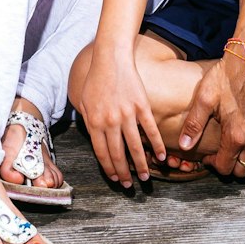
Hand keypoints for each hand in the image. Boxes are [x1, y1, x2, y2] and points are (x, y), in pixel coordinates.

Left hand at [75, 41, 166, 188]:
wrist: (111, 58)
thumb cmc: (95, 79)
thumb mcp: (83, 102)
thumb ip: (87, 122)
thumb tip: (94, 140)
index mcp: (94, 122)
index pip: (102, 153)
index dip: (109, 168)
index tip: (115, 178)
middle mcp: (110, 121)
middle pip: (118, 154)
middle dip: (124, 172)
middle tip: (130, 185)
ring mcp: (127, 114)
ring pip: (135, 146)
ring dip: (141, 165)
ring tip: (145, 177)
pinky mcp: (142, 106)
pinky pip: (150, 130)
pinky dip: (157, 145)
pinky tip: (161, 156)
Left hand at [178, 56, 244, 177]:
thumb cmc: (224, 78)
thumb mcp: (204, 99)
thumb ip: (194, 125)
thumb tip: (184, 146)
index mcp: (236, 135)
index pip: (225, 167)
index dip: (213, 165)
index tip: (208, 156)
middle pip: (243, 170)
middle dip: (229, 166)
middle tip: (220, 154)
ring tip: (235, 152)